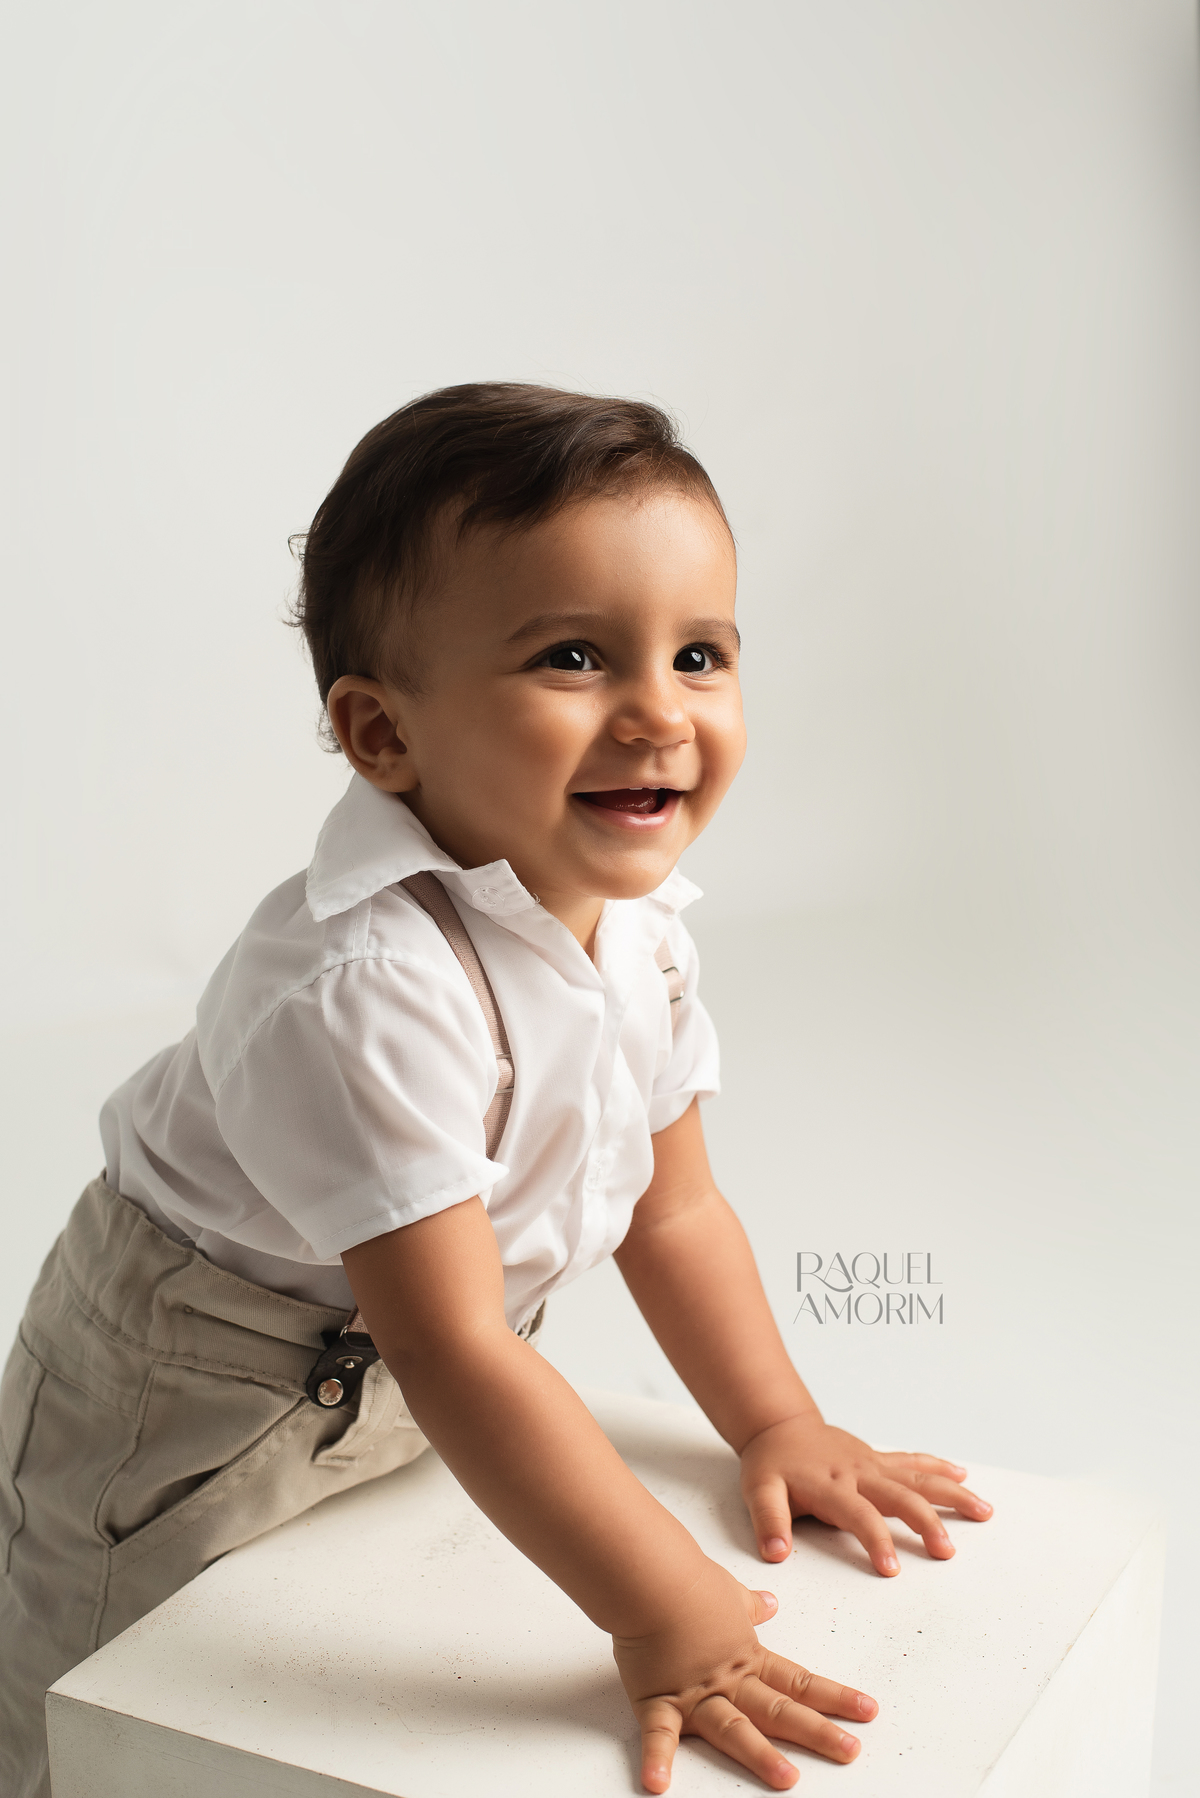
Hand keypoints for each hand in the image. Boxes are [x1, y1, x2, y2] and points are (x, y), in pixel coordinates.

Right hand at [614, 1557, 876, 1792]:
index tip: (868, 1711)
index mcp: (746, 1657)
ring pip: (734, 1729)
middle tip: (851, 1751)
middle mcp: (728, 1681)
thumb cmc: (687, 1579)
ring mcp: (696, 1694)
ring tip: (787, 1779)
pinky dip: (657, 1759)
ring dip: (761, 1755)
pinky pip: (658, 1734)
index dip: (834, 1697)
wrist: (652, 1574)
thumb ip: (748, 1605)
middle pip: (779, 1711)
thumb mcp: (728, 1591)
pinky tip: (658, 1784)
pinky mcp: (658, 1700)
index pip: (799, 1682)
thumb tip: (769, 1603)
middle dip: (818, 1732)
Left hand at [740, 1413, 992, 1573]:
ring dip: (950, 1494)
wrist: (779, 1424)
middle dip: (925, 1522)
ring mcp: (871, 1463)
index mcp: (830, 1485)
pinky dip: (938, 1468)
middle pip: (899, 1496)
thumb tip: (774, 1554)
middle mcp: (857, 1473)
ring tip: (982, 1510)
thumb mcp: (758, 1490)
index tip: (891, 1569)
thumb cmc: (771, 1462)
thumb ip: (768, 1521)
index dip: (875, 1540)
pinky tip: (962, 1477)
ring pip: (917, 1477)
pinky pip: (912, 1462)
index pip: (858, 1515)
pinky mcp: (877, 1458)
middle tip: (947, 1551)